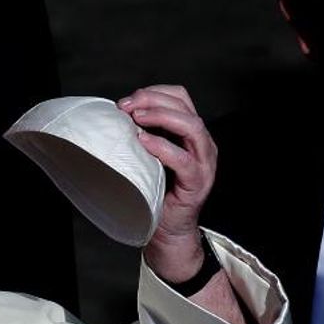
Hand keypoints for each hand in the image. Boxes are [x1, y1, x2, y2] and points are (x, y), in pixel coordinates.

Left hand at [118, 85, 217, 282]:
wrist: (167, 231)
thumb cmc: (156, 192)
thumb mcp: (148, 156)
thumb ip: (143, 134)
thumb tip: (119, 114)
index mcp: (192, 134)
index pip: (181, 98)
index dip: (155, 92)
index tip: (128, 100)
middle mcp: (203, 144)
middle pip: (186, 107)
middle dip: (154, 100)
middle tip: (127, 106)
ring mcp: (204, 163)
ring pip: (192, 127)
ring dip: (162, 117)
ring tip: (137, 118)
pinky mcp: (197, 182)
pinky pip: (184, 159)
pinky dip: (163, 147)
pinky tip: (143, 142)